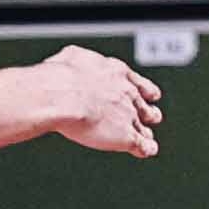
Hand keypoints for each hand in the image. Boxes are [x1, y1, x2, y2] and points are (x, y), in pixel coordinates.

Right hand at [33, 44, 165, 156]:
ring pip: (145, 127)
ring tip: (145, 137)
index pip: (138, 83)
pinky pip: (143, 145)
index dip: (143, 90)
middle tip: (148, 116)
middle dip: (147, 112)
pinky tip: (145, 150)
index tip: (146, 93)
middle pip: (145, 106)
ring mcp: (129, 115)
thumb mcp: (71, 58)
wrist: (60, 95)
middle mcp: (127, 93)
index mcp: (116, 73)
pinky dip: (145, 148)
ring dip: (145, 132)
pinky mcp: (126, 136)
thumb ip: (79, 62)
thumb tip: (70, 61)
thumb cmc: (60, 76)